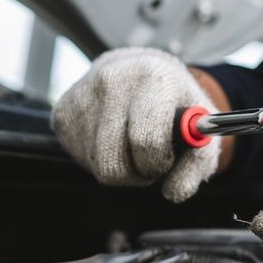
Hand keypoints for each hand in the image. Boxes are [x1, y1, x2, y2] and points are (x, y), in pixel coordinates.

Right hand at [51, 47, 219, 202]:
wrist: (137, 70)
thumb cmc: (172, 103)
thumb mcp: (200, 128)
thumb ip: (198, 163)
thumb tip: (174, 192)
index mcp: (154, 78)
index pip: (146, 141)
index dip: (158, 162)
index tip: (165, 159)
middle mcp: (113, 80)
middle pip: (115, 162)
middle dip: (137, 172)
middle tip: (150, 160)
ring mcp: (82, 96)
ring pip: (98, 165)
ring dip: (120, 168)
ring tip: (133, 146)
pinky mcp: (62, 112)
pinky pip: (81, 159)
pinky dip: (100, 160)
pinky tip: (114, 139)